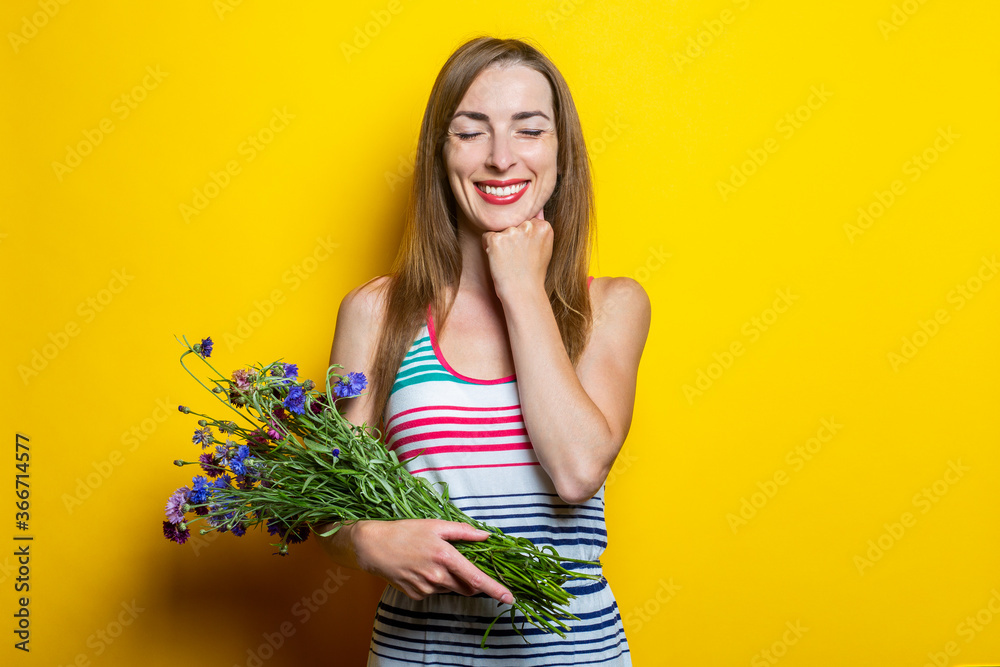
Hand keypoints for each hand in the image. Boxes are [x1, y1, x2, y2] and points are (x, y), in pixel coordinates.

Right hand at [353, 519, 514, 603]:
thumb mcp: (435, 525)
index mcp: (446, 556)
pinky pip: (435, 592)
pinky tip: (421, 568)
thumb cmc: (406, 531)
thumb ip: (463, 532)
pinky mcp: (416, 595)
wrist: (373, 546)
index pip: (477, 578)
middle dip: (472, 580)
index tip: (510, 599)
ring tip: (434, 560)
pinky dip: (435, 582)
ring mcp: (426, 588)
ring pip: (451, 589)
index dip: (495, 589)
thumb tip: (486, 536)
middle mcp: (438, 576)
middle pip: (467, 587)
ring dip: (452, 579)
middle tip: (462, 563)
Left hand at [481, 208, 551, 301]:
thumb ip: (539, 230)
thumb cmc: (532, 274)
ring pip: (500, 230)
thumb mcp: (544, 249)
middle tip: (517, 258)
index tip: (526, 252)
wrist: (523, 292)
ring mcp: (512, 232)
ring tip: (509, 261)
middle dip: (512, 238)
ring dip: (501, 243)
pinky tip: (499, 260)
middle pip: (513, 224)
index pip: (527, 221)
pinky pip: (487, 237)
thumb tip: (538, 210)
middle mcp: (529, 226)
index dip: (523, 237)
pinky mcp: (496, 240)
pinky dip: (489, 248)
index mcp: (544, 227)